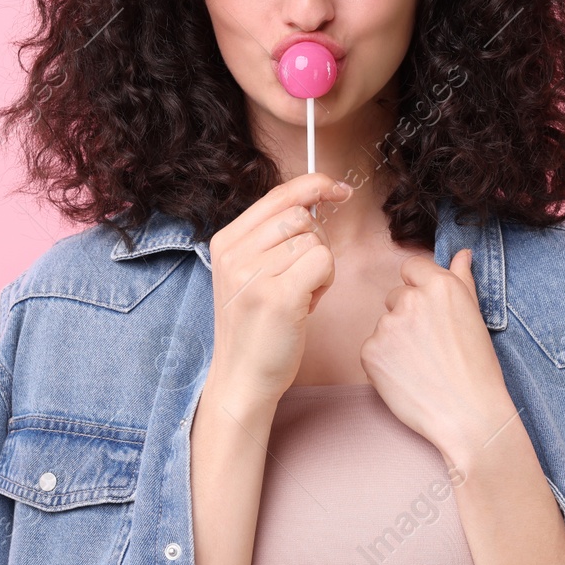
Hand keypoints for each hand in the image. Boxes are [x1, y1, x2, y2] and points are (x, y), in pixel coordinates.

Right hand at [207, 173, 351, 407]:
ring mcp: (253, 274)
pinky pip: (323, 262)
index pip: (277, 195)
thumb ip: (273, 237)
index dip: (314, 185)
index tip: (338, 189)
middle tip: (304, 277)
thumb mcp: (251, 273)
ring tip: (301, 295)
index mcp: (226, 241)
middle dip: (316, 242)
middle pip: (300, 216)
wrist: (242, 378)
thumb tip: (317, 197)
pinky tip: (307, 304)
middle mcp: (234, 253)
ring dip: (321, 267)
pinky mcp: (277, 296)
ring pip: (314, 241)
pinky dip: (326, 281)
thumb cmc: (257, 327)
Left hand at [359, 248, 518, 461]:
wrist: (468, 415)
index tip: (431, 312)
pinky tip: (407, 377)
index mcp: (440, 285)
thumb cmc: (478, 369)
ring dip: (396, 339)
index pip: (412, 268)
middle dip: (408, 315)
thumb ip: (463, 279)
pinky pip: (372, 348)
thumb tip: (462, 253)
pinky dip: (384, 361)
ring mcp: (387, 325)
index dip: (420, 288)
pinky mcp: (370, 351)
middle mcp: (411, 299)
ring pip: (385, 324)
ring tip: (422, 365)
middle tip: (431, 345)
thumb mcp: (475, 317)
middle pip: (396, 296)